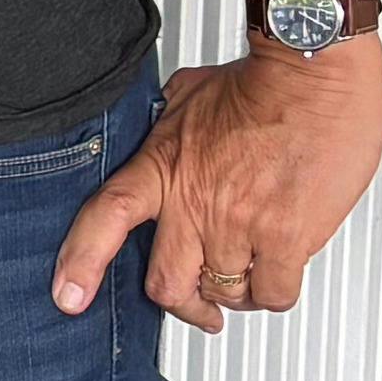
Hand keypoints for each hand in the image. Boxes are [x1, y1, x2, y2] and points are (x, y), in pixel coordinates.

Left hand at [52, 47, 381, 328]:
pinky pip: (273, 294)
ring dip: (236, 295)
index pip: (106, 218)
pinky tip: (278, 274)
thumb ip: (169, 125)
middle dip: (185, 306)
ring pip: (224, 294)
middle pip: (167, 284)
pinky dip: (273, 294)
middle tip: (200, 309)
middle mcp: (194, 202)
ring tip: (249, 278)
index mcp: (163, 168)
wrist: (313, 72)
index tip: (68, 296)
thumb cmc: (262, 79)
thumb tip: (168, 126)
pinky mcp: (286, 237)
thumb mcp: (189, 95)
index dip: (82, 262)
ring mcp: (238, 224)